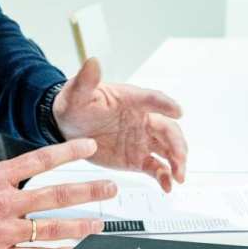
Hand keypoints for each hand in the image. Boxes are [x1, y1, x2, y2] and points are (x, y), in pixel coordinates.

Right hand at [0, 137, 116, 248]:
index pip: (40, 161)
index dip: (69, 153)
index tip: (90, 148)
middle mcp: (2, 203)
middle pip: (55, 194)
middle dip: (87, 191)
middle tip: (110, 189)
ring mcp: (0, 231)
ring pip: (50, 227)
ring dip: (79, 226)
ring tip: (100, 224)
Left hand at [52, 57, 186, 191]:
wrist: (67, 127)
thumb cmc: (75, 105)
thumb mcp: (77, 93)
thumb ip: (86, 80)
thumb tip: (92, 62)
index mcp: (131, 100)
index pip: (152, 99)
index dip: (165, 105)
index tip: (178, 111)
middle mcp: (143, 119)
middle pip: (168, 129)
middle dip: (177, 144)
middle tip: (180, 159)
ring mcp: (142, 139)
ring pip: (168, 149)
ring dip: (177, 161)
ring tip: (178, 177)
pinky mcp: (138, 158)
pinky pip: (156, 167)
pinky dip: (165, 177)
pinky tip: (168, 187)